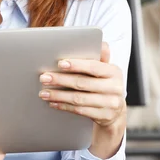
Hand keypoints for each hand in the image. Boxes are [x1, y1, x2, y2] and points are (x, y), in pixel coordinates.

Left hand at [39, 42, 125, 157]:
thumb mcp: (105, 70)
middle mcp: (115, 88)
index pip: (93, 66)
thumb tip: (99, 42)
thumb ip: (99, 57)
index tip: (59, 63)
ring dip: (58, 95)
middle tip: (43, 78)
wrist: (115, 111)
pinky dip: (64, 106)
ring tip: (43, 92)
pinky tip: (53, 102)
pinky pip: (80, 111)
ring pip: (79, 99)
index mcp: (114, 71)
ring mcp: (110, 104)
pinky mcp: (104, 117)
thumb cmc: (104, 84)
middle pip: (83, 83)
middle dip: (60, 80)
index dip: (76, 65)